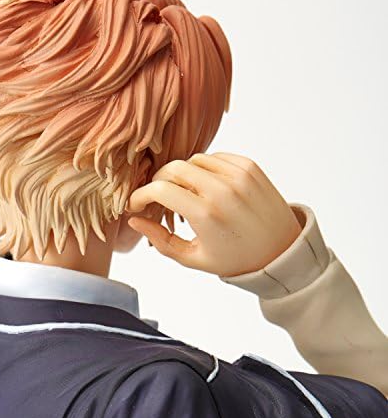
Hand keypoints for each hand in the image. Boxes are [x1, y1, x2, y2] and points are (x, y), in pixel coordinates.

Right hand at [126, 152, 302, 277]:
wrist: (282, 252)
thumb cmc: (237, 260)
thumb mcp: (194, 258)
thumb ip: (160, 240)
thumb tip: (134, 221)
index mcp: (206, 214)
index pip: (160, 189)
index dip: (141, 195)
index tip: (136, 205)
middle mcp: (222, 189)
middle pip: (172, 168)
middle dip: (157, 182)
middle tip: (156, 198)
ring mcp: (238, 174)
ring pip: (193, 160)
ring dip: (181, 175)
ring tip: (184, 196)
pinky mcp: (250, 167)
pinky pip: (215, 157)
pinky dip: (203, 169)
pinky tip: (205, 187)